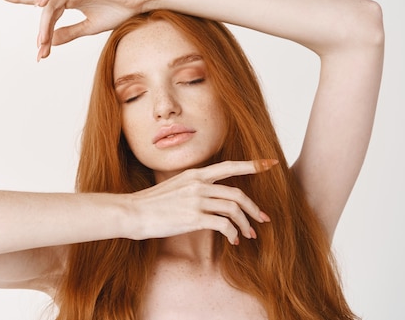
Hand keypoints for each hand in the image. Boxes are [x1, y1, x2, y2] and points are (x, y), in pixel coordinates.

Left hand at [0, 0, 148, 60]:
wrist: (138, 3)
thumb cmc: (117, 12)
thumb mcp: (89, 28)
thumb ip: (68, 33)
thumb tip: (49, 42)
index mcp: (69, 2)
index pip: (42, 5)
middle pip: (43, 6)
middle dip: (29, 14)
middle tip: (23, 29)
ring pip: (51, 4)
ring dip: (44, 24)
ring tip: (42, 42)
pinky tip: (40, 3)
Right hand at [128, 159, 275, 244]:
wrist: (133, 212)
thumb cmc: (153, 202)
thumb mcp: (176, 186)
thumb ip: (195, 187)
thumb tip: (212, 196)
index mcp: (195, 174)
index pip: (230, 166)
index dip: (253, 165)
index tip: (271, 164)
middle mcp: (198, 184)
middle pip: (237, 193)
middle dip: (254, 208)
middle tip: (263, 220)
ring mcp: (196, 200)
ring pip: (234, 209)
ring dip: (245, 224)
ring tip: (248, 235)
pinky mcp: (193, 218)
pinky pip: (224, 225)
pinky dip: (233, 234)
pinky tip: (232, 241)